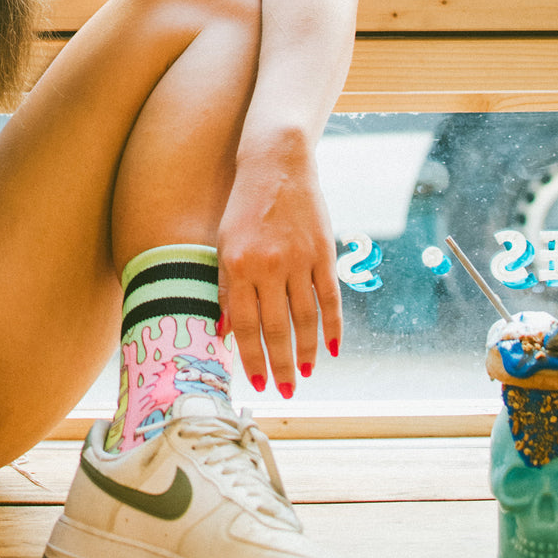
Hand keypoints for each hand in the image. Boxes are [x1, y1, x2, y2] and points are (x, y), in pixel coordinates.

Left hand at [215, 153, 342, 396]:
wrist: (276, 166)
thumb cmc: (243, 208)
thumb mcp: (224, 244)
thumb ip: (226, 288)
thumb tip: (225, 333)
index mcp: (238, 266)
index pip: (245, 325)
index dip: (251, 357)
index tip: (258, 381)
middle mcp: (268, 266)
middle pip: (276, 328)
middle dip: (281, 364)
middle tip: (285, 391)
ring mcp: (298, 260)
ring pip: (305, 319)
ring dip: (307, 352)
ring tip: (307, 374)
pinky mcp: (323, 253)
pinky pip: (330, 298)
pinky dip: (333, 326)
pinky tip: (333, 349)